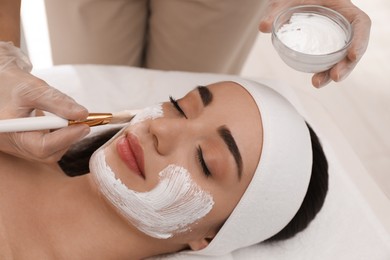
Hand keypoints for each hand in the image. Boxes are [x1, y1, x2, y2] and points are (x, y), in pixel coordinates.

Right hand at [0, 42, 89, 161]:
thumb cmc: (10, 82)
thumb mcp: (32, 89)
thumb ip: (57, 102)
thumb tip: (83, 114)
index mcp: (7, 133)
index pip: (41, 146)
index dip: (66, 138)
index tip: (85, 125)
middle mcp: (12, 145)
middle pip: (48, 153)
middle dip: (69, 137)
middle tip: (85, 121)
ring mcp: (19, 146)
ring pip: (51, 151)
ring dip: (66, 135)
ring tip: (71, 116)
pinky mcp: (26, 143)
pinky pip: (48, 145)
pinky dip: (60, 134)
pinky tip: (62, 119)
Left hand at [259, 0, 370, 87]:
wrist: (295, 3)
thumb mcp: (288, 0)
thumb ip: (276, 10)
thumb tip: (263, 26)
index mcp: (344, 10)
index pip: (361, 24)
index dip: (361, 40)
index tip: (352, 55)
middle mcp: (343, 27)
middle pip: (353, 48)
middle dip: (347, 65)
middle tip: (334, 77)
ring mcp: (336, 40)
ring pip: (342, 59)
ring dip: (333, 73)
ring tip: (318, 83)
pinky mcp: (326, 49)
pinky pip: (330, 62)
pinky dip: (324, 72)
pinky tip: (316, 80)